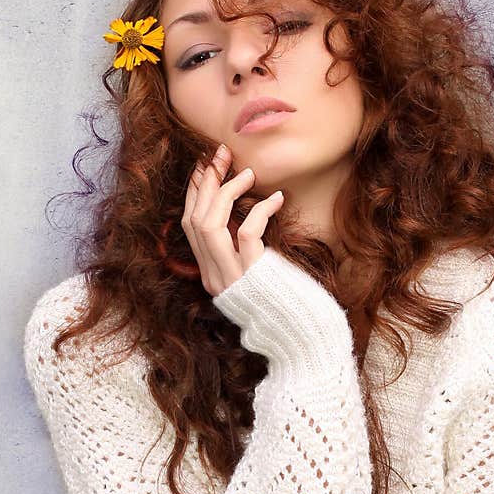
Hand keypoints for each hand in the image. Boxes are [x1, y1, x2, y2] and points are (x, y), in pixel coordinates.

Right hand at [182, 143, 284, 295]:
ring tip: (248, 173)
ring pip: (209, 224)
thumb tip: (241, 215)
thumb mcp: (257, 275)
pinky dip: (259, 210)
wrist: (303, 338)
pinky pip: (247, 232)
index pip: (190, 227)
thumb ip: (242, 252)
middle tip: (221, 155)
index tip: (207, 167)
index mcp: (211, 277)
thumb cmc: (288, 302)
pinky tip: (277, 199)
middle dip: (207, 182)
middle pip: (195, 220)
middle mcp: (215, 278)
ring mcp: (231, 277)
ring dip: (227, 192)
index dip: (194, 193)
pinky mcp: (253, 274)